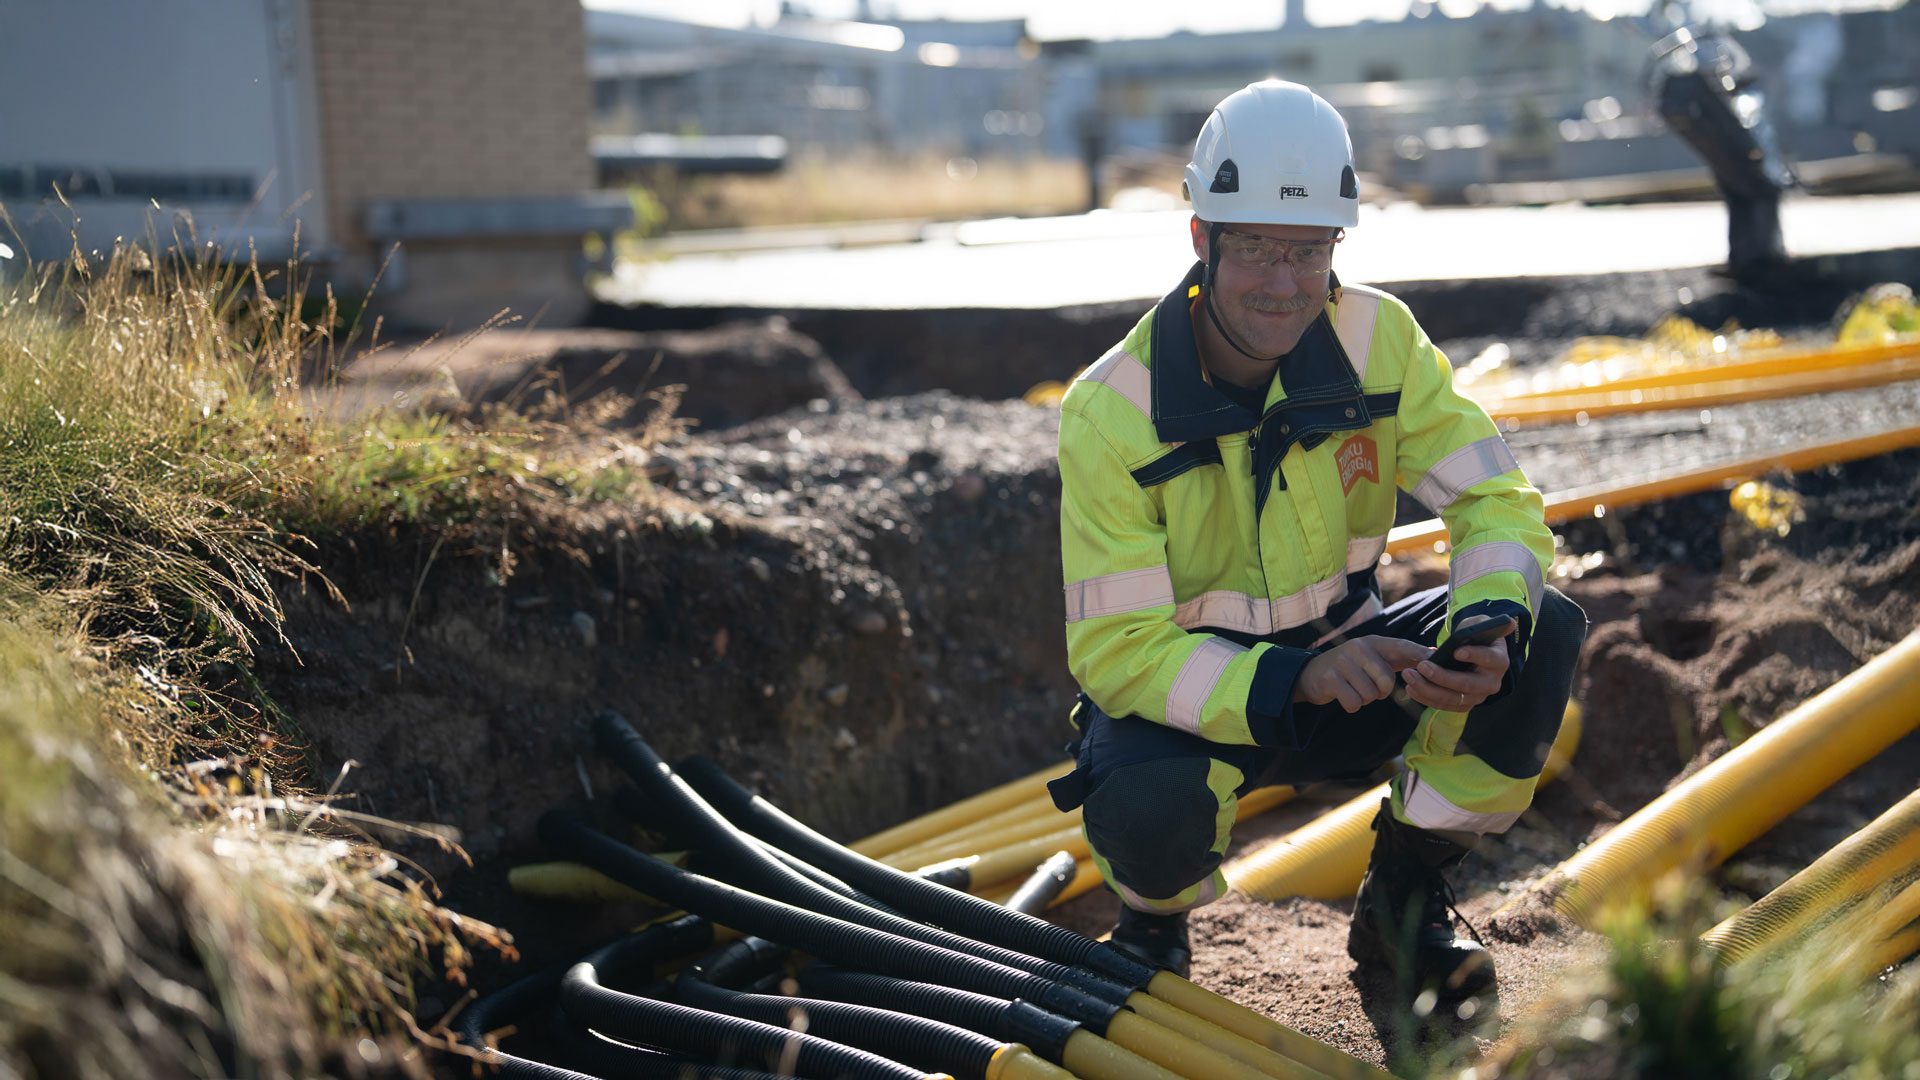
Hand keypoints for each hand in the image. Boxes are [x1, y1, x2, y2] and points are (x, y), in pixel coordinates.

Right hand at [1293, 635, 1431, 712]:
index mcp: (1372, 642)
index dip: (1418, 653)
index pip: (1400, 646)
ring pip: (1370, 695)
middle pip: (1386, 681)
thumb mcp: (1373, 658)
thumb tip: (1434, 654)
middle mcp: (1357, 647)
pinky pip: (1354, 703)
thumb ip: (1402, 656)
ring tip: (1354, 689)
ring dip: (1365, 699)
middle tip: (1369, 687)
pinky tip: (1343, 695)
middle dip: (1381, 692)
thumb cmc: (1351, 668)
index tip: (1435, 658)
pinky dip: (1352, 706)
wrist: (1311, 674)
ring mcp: (1342, 662)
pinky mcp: (1329, 679)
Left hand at [1401, 617, 1510, 712]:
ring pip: (1453, 698)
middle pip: (1467, 683)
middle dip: (1442, 676)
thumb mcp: (1478, 626)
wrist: (1474, 654)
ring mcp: (1478, 697)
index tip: (1456, 652)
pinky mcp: (1464, 705)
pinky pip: (1444, 705)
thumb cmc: (1475, 637)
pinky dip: (1426, 698)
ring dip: (1428, 689)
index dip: (1474, 655)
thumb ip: (1479, 625)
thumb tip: (1489, 627)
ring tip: (1410, 676)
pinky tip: (1411, 688)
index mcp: (1499, 661)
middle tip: (1422, 666)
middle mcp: (1492, 683)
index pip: (1489, 658)